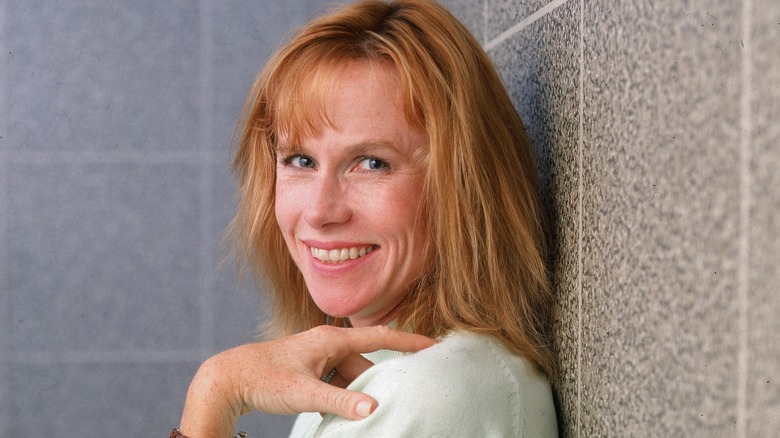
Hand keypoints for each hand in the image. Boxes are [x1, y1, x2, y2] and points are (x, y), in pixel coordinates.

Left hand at [179, 325, 435, 436]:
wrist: (229, 378)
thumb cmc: (265, 378)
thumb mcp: (304, 393)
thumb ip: (339, 401)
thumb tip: (373, 408)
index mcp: (331, 340)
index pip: (380, 337)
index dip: (409, 342)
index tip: (435, 344)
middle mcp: (328, 343)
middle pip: (366, 364)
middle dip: (379, 383)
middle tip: (396, 399)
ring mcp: (319, 356)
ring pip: (351, 376)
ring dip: (356, 394)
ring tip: (360, 414)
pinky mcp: (310, 368)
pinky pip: (337, 382)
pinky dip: (342, 397)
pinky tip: (339, 414)